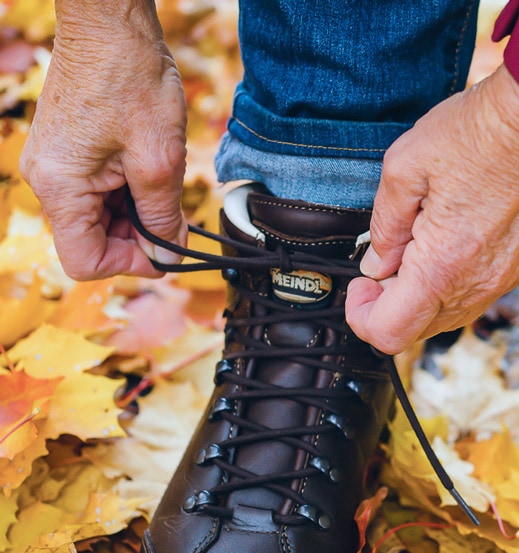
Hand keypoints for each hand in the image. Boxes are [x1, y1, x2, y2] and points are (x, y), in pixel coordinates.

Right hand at [20, 0, 186, 279]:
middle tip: (171, 214)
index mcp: (61, 188)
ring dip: (136, 214)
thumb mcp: (160, 163)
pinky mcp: (69, 153)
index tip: (164, 248)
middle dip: (137, 237)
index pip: (85, 261)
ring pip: (99, 219)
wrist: (111, 23)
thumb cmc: (132, 81)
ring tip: (161, 184)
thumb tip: (167, 255)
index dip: (130, 263)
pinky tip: (149, 172)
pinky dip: (127, 193)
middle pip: (93, 241)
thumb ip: (162, 218)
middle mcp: (48, 181)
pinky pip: (98, 193)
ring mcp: (56, 166)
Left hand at [345, 64, 518, 353]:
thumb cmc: (481, 132)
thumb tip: (377, 263)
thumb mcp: (404, 167)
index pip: (390, 333)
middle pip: (420, 330)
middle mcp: (477, 284)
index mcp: (441, 267)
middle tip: (388, 258)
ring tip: (421, 242)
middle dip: (392, 304)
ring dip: (424, 293)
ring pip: (451, 314)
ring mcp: (506, 278)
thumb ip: (384, 226)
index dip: (363, 315)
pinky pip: (479, 292)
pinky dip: (456, 279)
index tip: (363, 283)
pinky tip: (454, 235)